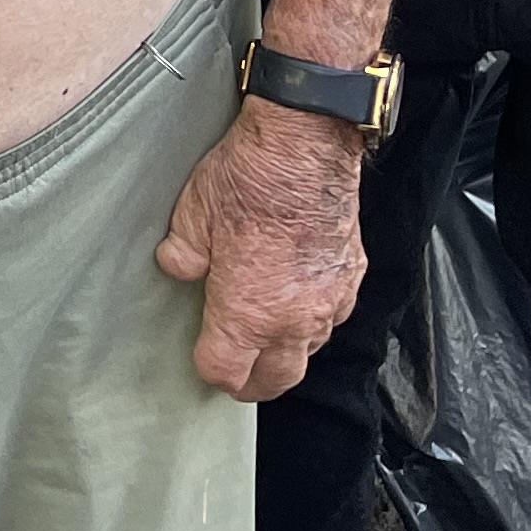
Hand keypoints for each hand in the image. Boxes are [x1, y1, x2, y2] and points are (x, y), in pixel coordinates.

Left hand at [154, 98, 365, 400]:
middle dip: (252, 383)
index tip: (202, 360)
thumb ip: (184, 253)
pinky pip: (333, 319)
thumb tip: (179, 267)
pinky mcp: (352, 279)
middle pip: (274, 380)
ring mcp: (328, 302)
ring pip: (309, 352)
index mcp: (247, 314)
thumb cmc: (248, 180)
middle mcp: (292, 320)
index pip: (226, 372)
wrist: (305, 147)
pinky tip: (299, 304)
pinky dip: (315, 321)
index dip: (209, 370)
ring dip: (286, 353)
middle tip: (237, 376)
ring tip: (267, 341)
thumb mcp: (193, 214)